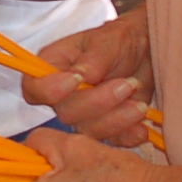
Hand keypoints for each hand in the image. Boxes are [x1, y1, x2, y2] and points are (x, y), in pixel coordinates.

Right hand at [20, 8, 154, 147]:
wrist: (147, 53)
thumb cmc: (121, 40)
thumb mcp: (109, 40)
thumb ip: (94, 58)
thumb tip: (80, 76)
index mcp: (53, 67)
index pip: (35, 88)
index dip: (50, 91)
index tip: (77, 79)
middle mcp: (63, 96)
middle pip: (66, 113)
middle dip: (99, 102)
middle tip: (128, 84)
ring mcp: (83, 115)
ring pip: (89, 130)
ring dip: (117, 119)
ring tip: (141, 104)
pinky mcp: (105, 129)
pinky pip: (111, 141)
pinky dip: (128, 136)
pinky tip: (142, 128)